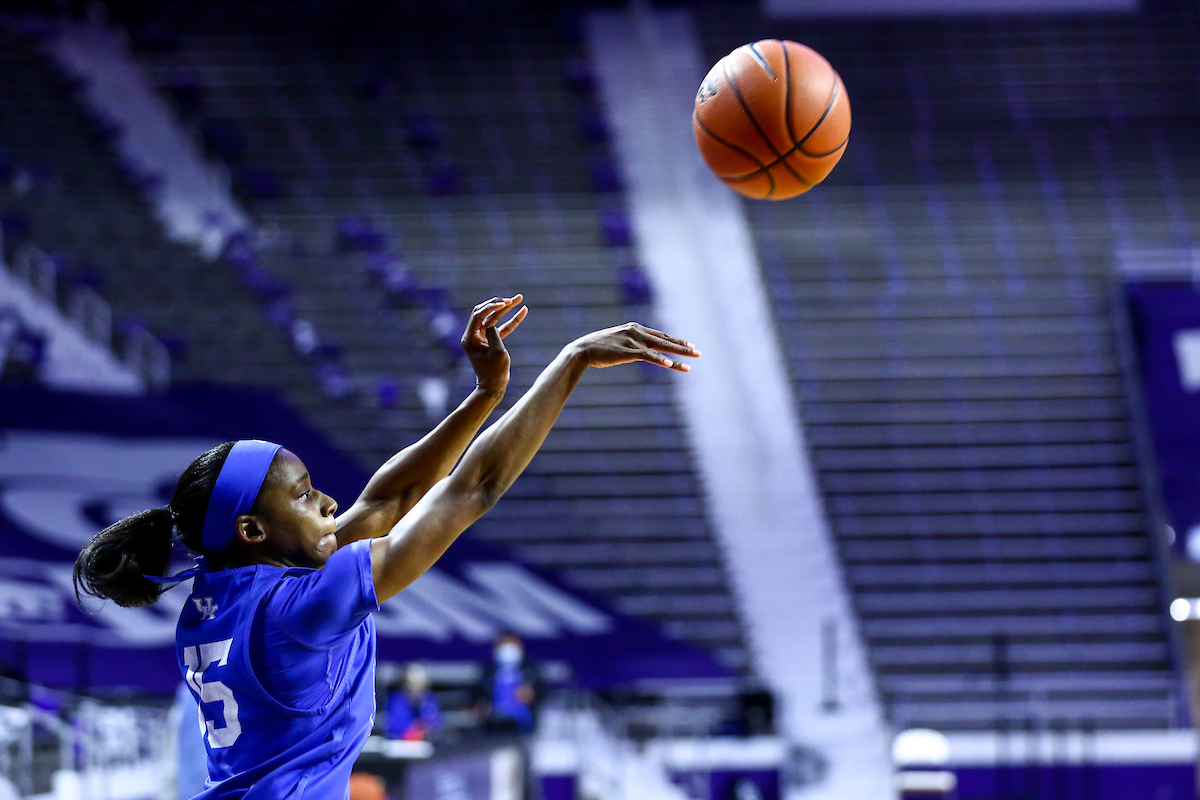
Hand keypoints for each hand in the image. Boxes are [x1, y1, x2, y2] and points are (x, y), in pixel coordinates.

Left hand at [462, 295, 527, 393]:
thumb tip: (492, 323)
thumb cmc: (495, 372)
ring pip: (494, 317)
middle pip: (485, 313)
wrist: (494, 386)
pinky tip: (523, 310)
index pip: (478, 315)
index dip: (490, 307)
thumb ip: (494, 334)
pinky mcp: (491, 341)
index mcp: (469, 338)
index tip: (504, 304)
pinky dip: (512, 320)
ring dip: (507, 308)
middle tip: (513, 298)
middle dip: (499, 304)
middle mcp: (473, 335)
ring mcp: (482, 337)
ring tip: (519, 298)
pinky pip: (502, 327)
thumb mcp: (497, 352)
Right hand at [570, 322, 699, 371]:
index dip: (676, 341)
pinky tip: (670, 365)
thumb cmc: (599, 348)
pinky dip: (660, 360)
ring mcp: (633, 341)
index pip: (661, 335)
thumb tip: (639, 350)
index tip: (690, 346)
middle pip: (665, 340)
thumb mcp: (618, 342)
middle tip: (698, 352)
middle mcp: (637, 332)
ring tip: (691, 361)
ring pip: (660, 348)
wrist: (582, 349)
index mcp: (635, 328)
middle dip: (683, 347)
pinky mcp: (627, 351)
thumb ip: (630, 343)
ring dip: (677, 356)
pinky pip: (648, 356)